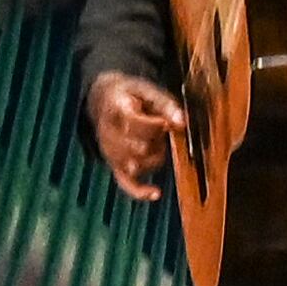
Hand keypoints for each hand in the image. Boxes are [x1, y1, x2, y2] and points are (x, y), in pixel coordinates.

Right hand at [88, 71, 183, 200]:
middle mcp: (108, 133)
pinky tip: (155, 193)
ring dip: (154, 156)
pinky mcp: (114, 164)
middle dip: (155, 140)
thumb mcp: (149, 91)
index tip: (165, 123)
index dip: (152, 125)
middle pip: (136, 147)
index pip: (131, 123)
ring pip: (135, 165)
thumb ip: (166, 106)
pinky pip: (125, 182)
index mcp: (115, 110)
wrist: (105, 98)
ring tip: (157, 141)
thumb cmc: (133, 95)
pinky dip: (139, 191)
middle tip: (161, 128)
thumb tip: (182, 123)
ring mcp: (110, 151)